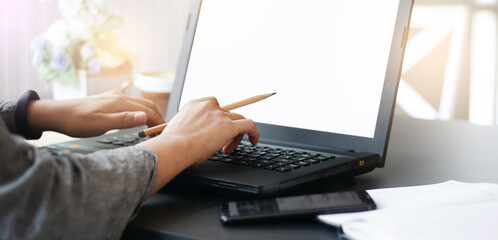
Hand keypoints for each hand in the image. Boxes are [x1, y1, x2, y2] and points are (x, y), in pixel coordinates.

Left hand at [27, 91, 164, 136]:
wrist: (57, 114)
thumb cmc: (77, 121)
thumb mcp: (100, 124)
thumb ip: (124, 120)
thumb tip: (145, 116)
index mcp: (119, 102)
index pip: (147, 111)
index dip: (159, 122)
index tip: (166, 133)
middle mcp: (119, 96)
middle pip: (147, 104)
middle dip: (158, 116)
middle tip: (165, 131)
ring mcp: (114, 97)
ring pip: (140, 102)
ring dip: (150, 113)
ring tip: (155, 126)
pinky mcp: (108, 100)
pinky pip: (131, 103)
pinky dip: (141, 110)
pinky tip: (139, 118)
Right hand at [138, 97, 259, 195]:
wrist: (174, 148)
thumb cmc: (171, 145)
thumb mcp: (176, 129)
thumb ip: (187, 128)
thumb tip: (188, 137)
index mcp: (194, 105)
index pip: (212, 105)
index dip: (216, 118)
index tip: (215, 129)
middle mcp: (208, 106)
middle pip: (226, 113)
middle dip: (226, 128)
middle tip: (221, 145)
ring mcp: (220, 115)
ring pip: (238, 119)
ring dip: (236, 134)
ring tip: (230, 148)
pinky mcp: (229, 126)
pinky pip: (249, 125)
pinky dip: (254, 132)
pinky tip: (254, 141)